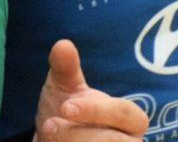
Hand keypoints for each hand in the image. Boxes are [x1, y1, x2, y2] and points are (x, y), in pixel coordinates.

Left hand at [33, 40, 148, 140]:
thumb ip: (65, 68)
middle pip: (115, 141)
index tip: (64, 107)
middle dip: (79, 134)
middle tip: (49, 127)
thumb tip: (63, 45)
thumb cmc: (63, 113)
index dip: (96, 110)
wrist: (53, 141)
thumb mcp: (62, 87)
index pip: (124, 112)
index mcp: (130, 118)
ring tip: (48, 139)